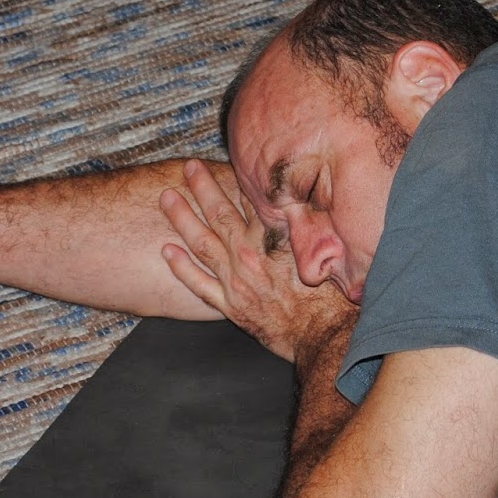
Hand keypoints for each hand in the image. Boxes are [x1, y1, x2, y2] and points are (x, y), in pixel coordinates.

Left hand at [158, 159, 353, 361]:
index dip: (238, 178)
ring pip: (202, 243)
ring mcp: (237, 281)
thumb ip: (311, 227)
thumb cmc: (331, 297)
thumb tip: (310, 201)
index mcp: (273, 239)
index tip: (229, 161)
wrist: (323, 336)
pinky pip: (199, 284)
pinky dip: (181, 268)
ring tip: (166, 198)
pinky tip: (166, 252)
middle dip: (202, 187)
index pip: (250, 200)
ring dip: (181, 218)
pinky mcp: (232, 306)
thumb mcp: (327, 252)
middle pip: (219, 214)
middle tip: (189, 167)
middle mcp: (249, 256)